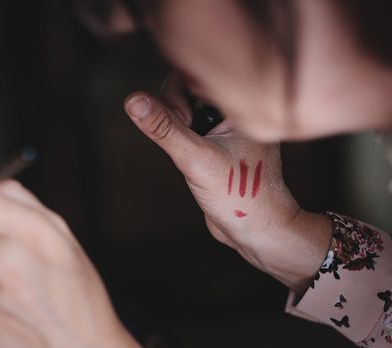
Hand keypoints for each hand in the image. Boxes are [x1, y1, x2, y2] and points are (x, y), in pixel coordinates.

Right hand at [124, 73, 331, 291]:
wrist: (258, 231)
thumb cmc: (238, 195)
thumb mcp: (195, 159)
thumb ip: (163, 128)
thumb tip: (132, 100)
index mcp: (242, 102)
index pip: (194, 74)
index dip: (178, 95)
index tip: (184, 126)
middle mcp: (236, 109)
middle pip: (187, 89)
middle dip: (177, 115)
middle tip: (190, 145)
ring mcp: (228, 126)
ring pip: (188, 110)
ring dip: (181, 131)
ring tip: (197, 158)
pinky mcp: (221, 142)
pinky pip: (194, 129)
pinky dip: (187, 142)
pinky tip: (200, 165)